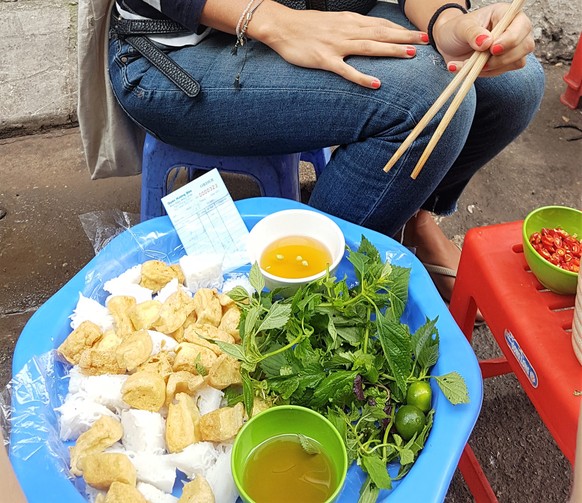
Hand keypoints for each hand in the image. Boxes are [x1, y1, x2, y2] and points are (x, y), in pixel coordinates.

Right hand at [258, 9, 428, 87]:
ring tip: (409, 55)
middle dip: (404, 37)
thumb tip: (365, 33)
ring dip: (390, 50)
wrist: (280, 25)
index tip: (419, 34)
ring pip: (369, 47)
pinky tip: (375, 83)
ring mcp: (336, 45)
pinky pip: (346, 70)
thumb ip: (349, 27)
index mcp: (348, 22)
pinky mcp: (324, 60)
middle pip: (380, 33)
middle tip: (425, 41)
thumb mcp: (331, 22)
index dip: (401, 29)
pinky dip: (362, 77)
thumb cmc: (303, 26)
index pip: (380, 24)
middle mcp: (346, 31)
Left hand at [432, 3, 534, 76]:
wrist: (447, 45)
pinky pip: (502, 71)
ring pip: (517, 62)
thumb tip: (487, 42)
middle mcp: (514, 29)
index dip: (511, 39)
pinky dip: (485, 73)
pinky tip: (470, 69)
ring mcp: (512, 47)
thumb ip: (473, 33)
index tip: (492, 49)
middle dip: (503, 58)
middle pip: (525, 46)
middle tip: (481, 62)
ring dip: (492, 67)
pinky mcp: (504, 62)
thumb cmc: (455, 30)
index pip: (521, 25)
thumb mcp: (460, 28)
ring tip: (468, 64)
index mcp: (506, 14)